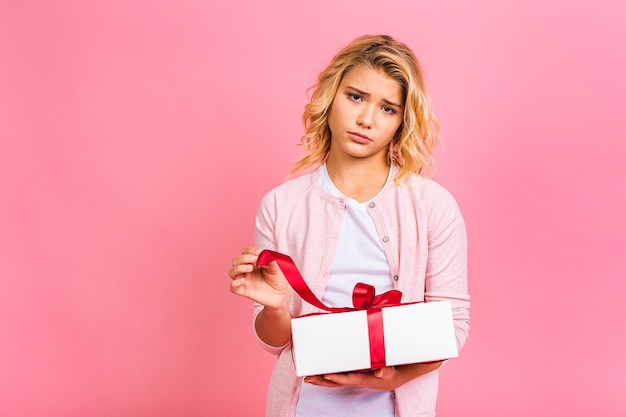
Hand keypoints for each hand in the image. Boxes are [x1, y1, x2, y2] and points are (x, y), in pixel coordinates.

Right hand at [228, 247, 290, 309]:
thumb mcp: (277, 267)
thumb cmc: (278, 279)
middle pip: (236, 260)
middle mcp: (247, 270)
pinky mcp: (244, 291)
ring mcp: (245, 280)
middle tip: (255, 259)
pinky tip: (243, 280)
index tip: (259, 252)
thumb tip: (262, 254)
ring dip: (239, 268)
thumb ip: (270, 259)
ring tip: (250, 268)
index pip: (245, 252)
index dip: (250, 251)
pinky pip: (233, 287)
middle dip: (244, 258)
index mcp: (253, 262)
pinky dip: (234, 283)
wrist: (281, 295)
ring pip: (232, 272)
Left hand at [303, 362, 442, 390]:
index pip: (350, 378)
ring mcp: (357, 377)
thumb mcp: (395, 370)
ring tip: (308, 377)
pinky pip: (341, 375)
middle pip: (339, 381)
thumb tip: (379, 372)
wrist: (403, 373)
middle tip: (308, 378)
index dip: (338, 377)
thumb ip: (387, 371)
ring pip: (338, 380)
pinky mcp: (357, 372)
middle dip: (323, 381)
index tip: (326, 375)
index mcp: (367, 378)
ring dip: (323, 379)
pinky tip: (320, 371)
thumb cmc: (398, 369)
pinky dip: (329, 375)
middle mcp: (360, 379)